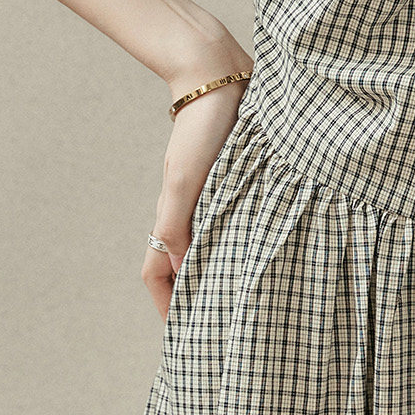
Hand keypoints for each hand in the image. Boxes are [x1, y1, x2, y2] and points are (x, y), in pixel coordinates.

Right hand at [142, 70, 249, 323]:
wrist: (223, 79)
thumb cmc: (202, 128)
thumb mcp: (186, 177)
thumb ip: (177, 220)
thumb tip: (179, 265)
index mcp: (174, 214)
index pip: (157, 272)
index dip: (167, 305)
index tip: (184, 335)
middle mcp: (190, 211)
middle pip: (181, 266)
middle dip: (192, 299)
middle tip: (216, 330)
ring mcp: (210, 199)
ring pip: (207, 248)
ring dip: (215, 275)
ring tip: (238, 304)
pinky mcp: (234, 184)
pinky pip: (230, 226)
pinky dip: (236, 247)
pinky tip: (258, 256)